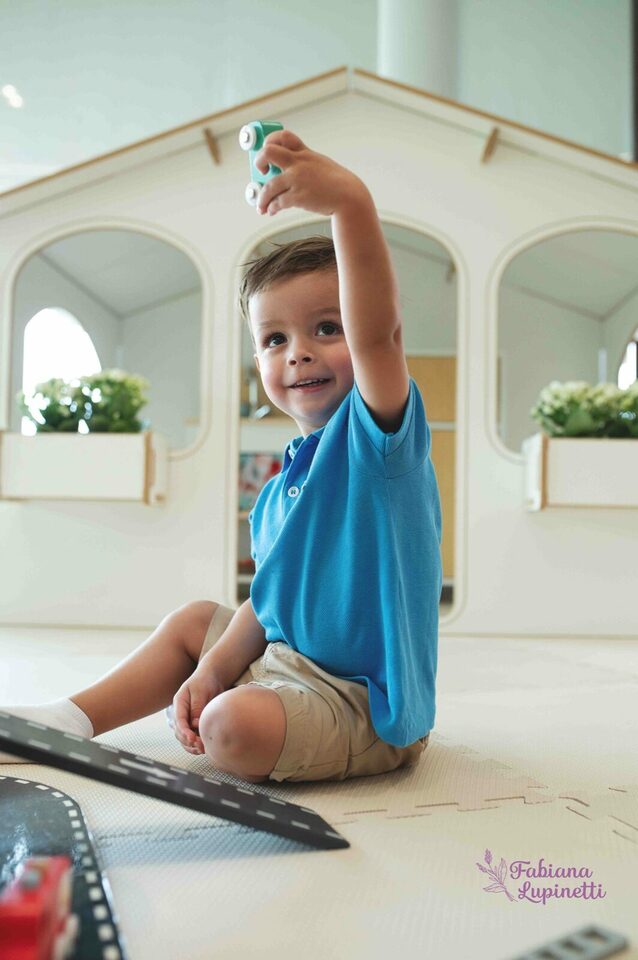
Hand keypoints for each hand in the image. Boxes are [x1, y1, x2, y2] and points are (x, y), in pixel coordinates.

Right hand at [172, 660, 226, 754]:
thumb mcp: (200, 690)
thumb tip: (195, 724)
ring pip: (183, 737)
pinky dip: (195, 744)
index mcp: (179, 703)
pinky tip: (203, 749)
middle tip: (201, 746)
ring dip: (191, 746)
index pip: (179, 720)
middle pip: (179, 732)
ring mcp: (186, 719)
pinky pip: (191, 737)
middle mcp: (180, 712)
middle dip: (189, 741)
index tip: (193, 739)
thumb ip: (197, 707)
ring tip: (202, 749)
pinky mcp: (193, 723)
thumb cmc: (205, 681)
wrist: (212, 677)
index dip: (185, 732)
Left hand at [254, 129, 368, 217]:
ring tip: (262, 206)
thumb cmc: (336, 183)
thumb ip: (303, 163)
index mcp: (304, 153)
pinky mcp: (298, 197)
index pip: (283, 136)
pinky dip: (272, 207)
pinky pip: (278, 202)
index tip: (267, 153)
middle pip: (268, 152)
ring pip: (269, 186)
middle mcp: (299, 163)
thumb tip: (286, 171)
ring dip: (262, 198)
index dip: (270, 141)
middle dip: (258, 162)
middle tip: (261, 172)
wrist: (349, 197)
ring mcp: (297, 179)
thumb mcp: (319, 163)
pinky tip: (272, 210)